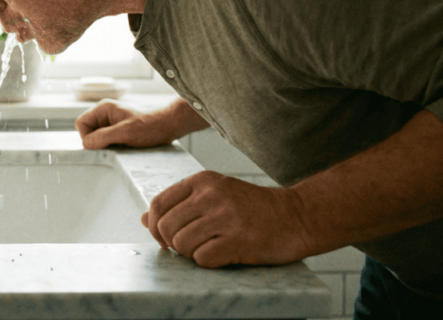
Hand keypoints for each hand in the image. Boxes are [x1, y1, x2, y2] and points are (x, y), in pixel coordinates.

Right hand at [74, 99, 177, 148]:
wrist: (169, 126)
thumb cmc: (150, 126)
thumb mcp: (125, 132)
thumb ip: (103, 137)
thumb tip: (86, 144)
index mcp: (103, 108)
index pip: (81, 124)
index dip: (87, 137)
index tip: (103, 145)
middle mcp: (105, 113)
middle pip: (88, 131)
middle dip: (97, 142)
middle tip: (114, 146)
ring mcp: (111, 121)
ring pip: (97, 137)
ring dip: (106, 145)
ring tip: (121, 146)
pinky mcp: (118, 130)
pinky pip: (106, 140)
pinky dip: (112, 146)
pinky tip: (124, 147)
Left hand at [141, 171, 312, 267]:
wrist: (297, 217)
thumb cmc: (252, 209)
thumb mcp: (214, 196)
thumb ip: (180, 204)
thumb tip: (145, 218)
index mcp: (203, 181)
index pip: (158, 204)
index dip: (155, 226)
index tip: (166, 238)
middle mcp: (212, 195)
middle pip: (166, 227)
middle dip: (172, 243)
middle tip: (189, 247)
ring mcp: (226, 217)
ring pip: (181, 244)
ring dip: (191, 253)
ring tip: (210, 248)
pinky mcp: (239, 240)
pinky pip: (202, 259)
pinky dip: (208, 262)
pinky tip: (224, 254)